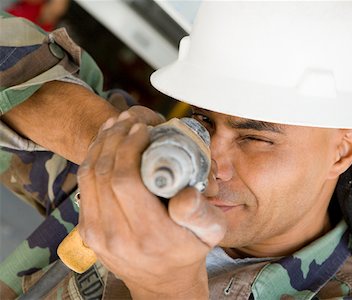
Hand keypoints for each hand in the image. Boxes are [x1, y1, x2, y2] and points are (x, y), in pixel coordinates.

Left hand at [76, 108, 225, 298]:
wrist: (163, 283)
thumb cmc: (188, 251)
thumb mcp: (211, 233)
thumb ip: (202, 213)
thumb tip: (184, 192)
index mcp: (149, 234)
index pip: (126, 180)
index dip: (129, 148)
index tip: (143, 130)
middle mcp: (116, 236)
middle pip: (103, 173)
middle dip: (115, 139)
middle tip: (130, 121)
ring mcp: (96, 235)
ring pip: (88, 177)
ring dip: (101, 145)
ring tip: (117, 125)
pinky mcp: (87, 231)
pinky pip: (84, 187)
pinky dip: (93, 160)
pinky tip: (105, 144)